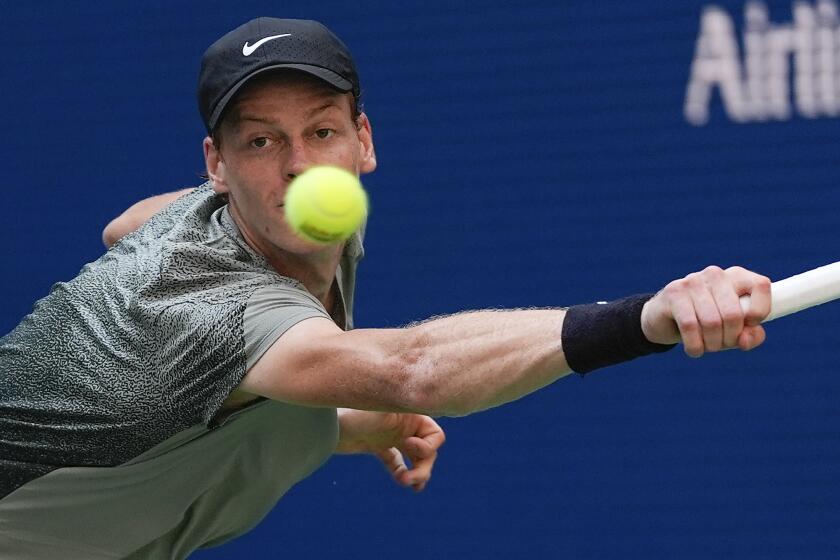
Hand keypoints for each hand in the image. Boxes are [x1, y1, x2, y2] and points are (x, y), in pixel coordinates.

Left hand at [336, 409, 444, 491]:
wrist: (323, 423)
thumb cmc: (353, 412)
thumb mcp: (383, 409)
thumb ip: (406, 409)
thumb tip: (429, 404)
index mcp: (409, 412)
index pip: (435, 434)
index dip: (428, 446)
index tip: (407, 444)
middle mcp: (402, 422)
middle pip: (427, 450)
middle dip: (423, 468)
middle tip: (411, 480)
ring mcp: (389, 434)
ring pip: (414, 458)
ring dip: (416, 473)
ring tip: (407, 484)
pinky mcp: (375, 445)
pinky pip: (395, 461)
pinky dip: (401, 472)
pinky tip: (402, 481)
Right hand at [640, 265, 771, 356]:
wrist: (664, 318)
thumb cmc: (706, 323)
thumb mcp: (732, 330)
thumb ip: (750, 335)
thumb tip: (745, 341)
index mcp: (736, 276)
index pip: (761, 285)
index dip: (761, 311)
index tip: (750, 325)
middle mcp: (715, 274)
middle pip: (734, 314)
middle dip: (730, 339)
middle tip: (722, 345)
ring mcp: (693, 281)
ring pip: (712, 322)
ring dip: (712, 345)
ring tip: (707, 347)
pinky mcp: (674, 293)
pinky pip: (690, 325)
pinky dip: (695, 346)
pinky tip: (694, 350)